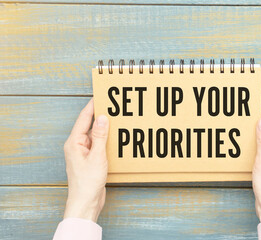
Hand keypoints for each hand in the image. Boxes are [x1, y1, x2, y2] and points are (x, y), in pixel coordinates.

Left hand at [63, 98, 108, 221]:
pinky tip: (115, 137)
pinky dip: (106, 140)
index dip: (92, 106)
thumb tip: (102, 118)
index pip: (84, 119)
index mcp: (74, 143)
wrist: (85, 202)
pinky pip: (99, 145)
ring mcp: (83, 153)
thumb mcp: (97, 156)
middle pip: (89, 125)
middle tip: (111, 104)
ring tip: (116, 118)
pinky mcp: (90, 160)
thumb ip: (100, 136)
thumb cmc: (87, 183)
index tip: (100, 95)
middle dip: (100, 115)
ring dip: (104, 128)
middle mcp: (77, 146)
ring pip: (95, 135)